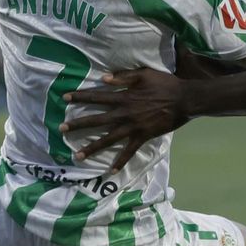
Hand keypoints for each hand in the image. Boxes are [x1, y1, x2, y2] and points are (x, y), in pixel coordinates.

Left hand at [63, 68, 186, 170]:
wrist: (184, 100)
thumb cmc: (165, 84)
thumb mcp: (144, 74)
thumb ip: (123, 77)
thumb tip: (103, 79)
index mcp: (123, 97)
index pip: (97, 96)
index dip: (80, 96)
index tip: (65, 98)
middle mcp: (124, 114)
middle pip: (97, 120)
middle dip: (78, 124)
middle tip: (61, 129)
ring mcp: (133, 127)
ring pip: (108, 139)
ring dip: (92, 148)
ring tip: (77, 156)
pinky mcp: (142, 137)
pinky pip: (129, 152)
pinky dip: (120, 162)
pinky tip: (110, 171)